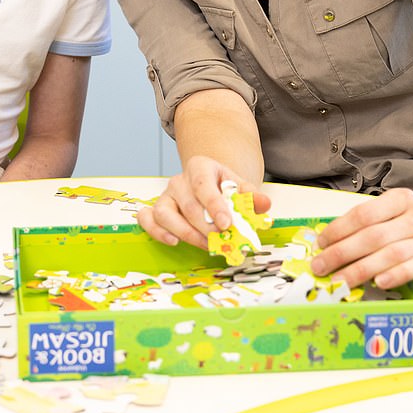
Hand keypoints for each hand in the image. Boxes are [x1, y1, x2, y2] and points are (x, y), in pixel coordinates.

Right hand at [137, 155, 270, 249]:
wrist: (210, 184)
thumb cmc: (224, 188)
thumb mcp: (240, 186)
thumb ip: (252, 196)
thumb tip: (264, 205)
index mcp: (200, 167)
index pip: (204, 185)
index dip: (214, 205)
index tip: (227, 224)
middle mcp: (179, 180)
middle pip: (188, 205)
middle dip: (206, 227)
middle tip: (222, 241)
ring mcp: (166, 195)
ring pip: (164, 213)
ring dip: (186, 233)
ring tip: (206, 245)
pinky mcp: (156, 209)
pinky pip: (147, 219)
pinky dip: (156, 231)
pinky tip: (173, 241)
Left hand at [312, 187, 412, 288]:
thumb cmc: (407, 222)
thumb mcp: (389, 213)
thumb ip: (364, 224)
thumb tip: (328, 244)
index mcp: (400, 199)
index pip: (363, 214)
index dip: (339, 229)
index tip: (321, 244)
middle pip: (373, 236)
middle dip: (342, 253)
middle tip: (321, 266)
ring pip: (390, 254)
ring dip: (361, 269)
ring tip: (340, 281)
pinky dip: (395, 276)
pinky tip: (378, 283)